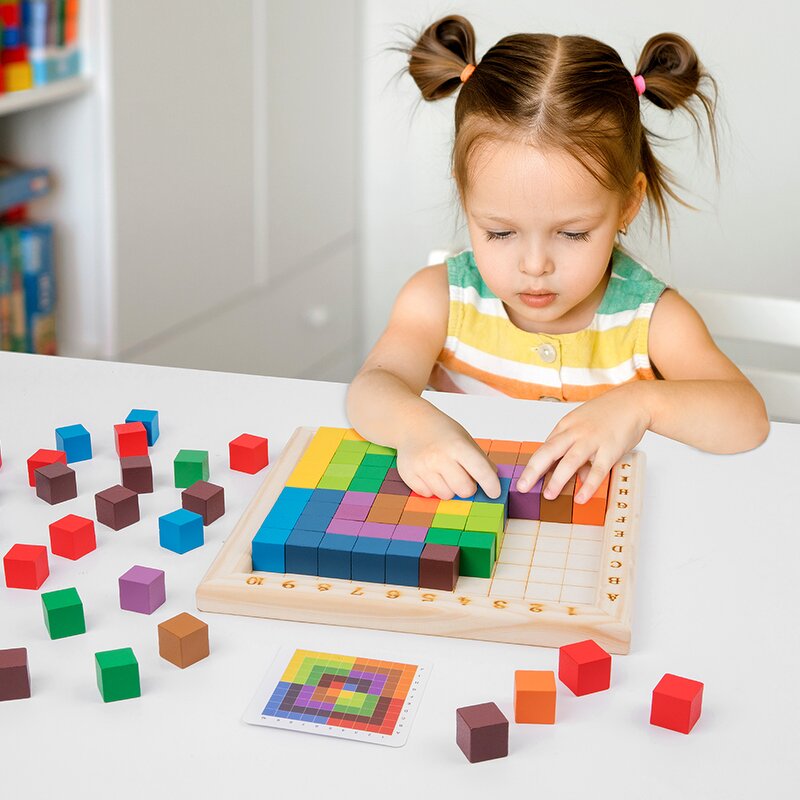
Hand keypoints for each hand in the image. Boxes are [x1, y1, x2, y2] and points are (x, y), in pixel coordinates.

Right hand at [395, 413, 500, 499]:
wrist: (412, 423)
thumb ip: (480, 460)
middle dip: (468, 487)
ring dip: (449, 489)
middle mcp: (439, 457)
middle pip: (464, 490)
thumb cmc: (442, 432)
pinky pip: (428, 495)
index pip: (480, 471)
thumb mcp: (465, 439)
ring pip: (446, 495)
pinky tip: (429, 473)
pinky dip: (432, 488)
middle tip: (463, 477)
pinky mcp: (408, 474)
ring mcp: (422, 467)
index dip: (491, 485)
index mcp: (457, 445)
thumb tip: (493, 480)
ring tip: (443, 472)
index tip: (495, 492)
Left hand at [516, 384, 651, 502]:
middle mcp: (575, 432)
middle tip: (522, 487)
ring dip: (558, 479)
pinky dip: (589, 485)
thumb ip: (577, 451)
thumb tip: (577, 477)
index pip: (545, 447)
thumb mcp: (585, 428)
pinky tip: (581, 498)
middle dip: (533, 470)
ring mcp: (592, 440)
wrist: (634, 402)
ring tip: (548, 495)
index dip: (533, 465)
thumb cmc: (607, 414)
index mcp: (566, 426)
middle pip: (549, 451)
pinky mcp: (610, 449)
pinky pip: (598, 470)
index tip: (523, 480)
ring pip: (571, 461)